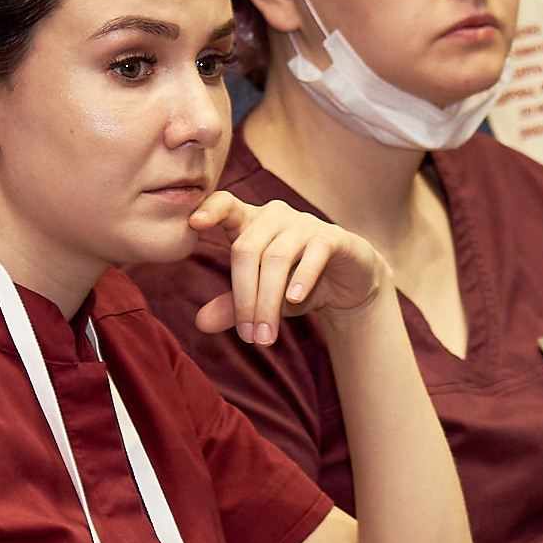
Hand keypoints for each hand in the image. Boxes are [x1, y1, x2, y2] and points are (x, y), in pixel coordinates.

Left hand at [188, 192, 391, 345]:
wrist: (349, 282)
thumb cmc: (297, 283)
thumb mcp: (263, 297)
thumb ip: (233, 305)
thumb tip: (200, 322)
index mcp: (251, 222)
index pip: (226, 205)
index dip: (210, 210)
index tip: (194, 223)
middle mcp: (275, 216)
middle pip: (246, 250)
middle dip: (244, 298)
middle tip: (248, 337)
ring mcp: (304, 223)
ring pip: (276, 257)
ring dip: (268, 301)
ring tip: (266, 336)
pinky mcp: (332, 237)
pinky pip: (313, 253)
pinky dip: (302, 277)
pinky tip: (294, 300)